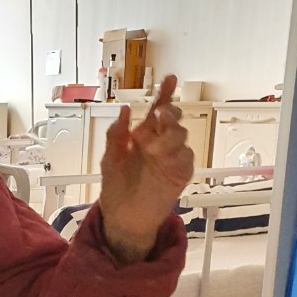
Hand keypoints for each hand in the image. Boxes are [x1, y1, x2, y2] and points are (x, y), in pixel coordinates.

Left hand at [98, 75, 194, 263]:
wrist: (123, 218)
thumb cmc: (115, 189)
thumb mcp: (110, 159)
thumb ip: (116, 135)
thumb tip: (126, 109)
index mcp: (143, 136)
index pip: (157, 110)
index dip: (164, 93)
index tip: (169, 78)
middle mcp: (161, 143)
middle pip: (173, 118)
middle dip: (168, 113)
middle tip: (156, 117)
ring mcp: (172, 157)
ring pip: (181, 134)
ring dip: (167, 135)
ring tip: (149, 148)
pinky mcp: (180, 173)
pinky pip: (186, 156)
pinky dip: (176, 153)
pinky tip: (163, 157)